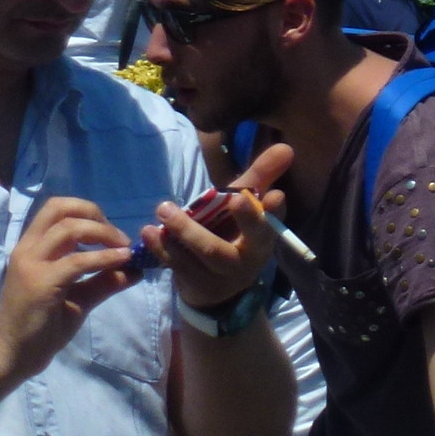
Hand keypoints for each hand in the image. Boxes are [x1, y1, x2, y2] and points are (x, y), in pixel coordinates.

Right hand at [0, 194, 134, 380]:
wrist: (11, 355)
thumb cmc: (40, 327)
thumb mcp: (79, 299)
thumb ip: (103, 282)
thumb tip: (135, 269)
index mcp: (33, 248)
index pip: (57, 209)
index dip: (89, 212)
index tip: (112, 233)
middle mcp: (28, 249)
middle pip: (60, 207)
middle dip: (95, 213)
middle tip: (118, 236)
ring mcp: (31, 264)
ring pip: (69, 228)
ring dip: (103, 233)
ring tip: (124, 249)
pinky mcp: (40, 283)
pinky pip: (76, 261)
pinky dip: (104, 257)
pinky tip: (122, 261)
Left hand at [148, 141, 290, 311]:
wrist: (218, 289)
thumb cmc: (234, 234)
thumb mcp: (246, 207)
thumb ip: (262, 176)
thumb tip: (285, 146)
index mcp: (264, 236)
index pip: (274, 221)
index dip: (275, 211)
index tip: (276, 195)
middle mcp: (248, 256)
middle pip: (250, 239)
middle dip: (245, 220)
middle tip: (236, 200)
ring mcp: (222, 272)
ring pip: (208, 252)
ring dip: (186, 230)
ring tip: (164, 209)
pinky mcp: (195, 281)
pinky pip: (178, 264)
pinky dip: (162, 247)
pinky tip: (149, 231)